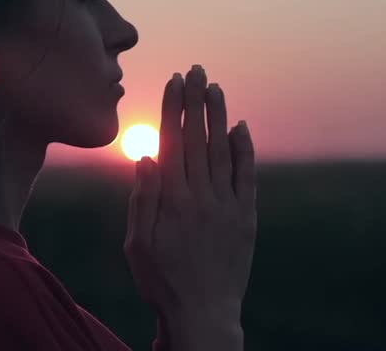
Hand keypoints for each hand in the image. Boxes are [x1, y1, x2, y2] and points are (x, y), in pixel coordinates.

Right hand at [124, 65, 256, 339]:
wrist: (204, 314)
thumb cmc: (162, 281)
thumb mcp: (138, 244)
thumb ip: (143, 199)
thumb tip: (146, 156)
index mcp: (172, 200)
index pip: (172, 142)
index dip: (172, 108)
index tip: (173, 81)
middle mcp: (201, 196)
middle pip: (197, 138)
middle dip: (195, 101)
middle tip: (196, 70)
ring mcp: (227, 205)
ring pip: (222, 150)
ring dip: (218, 116)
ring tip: (215, 86)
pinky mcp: (245, 217)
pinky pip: (246, 175)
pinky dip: (244, 149)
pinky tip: (240, 126)